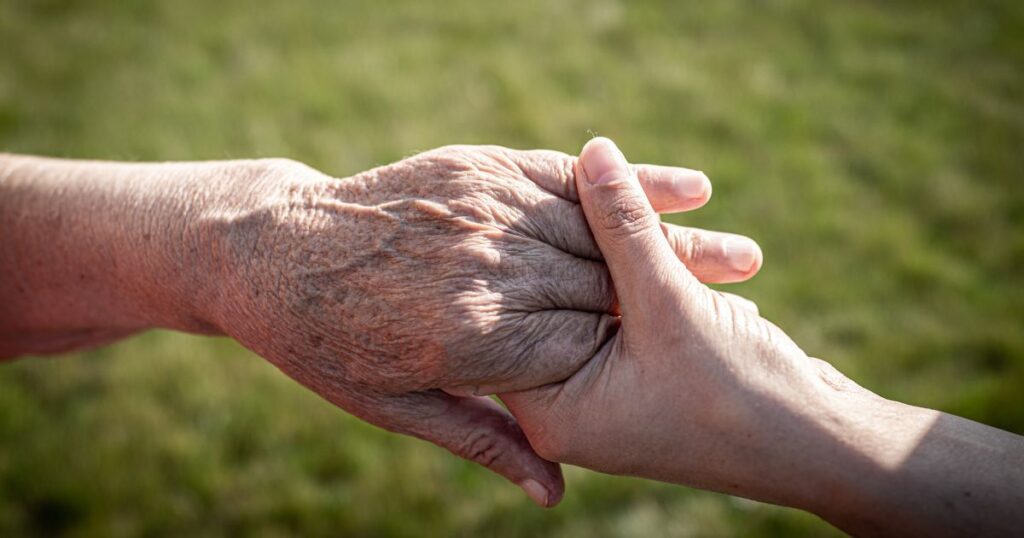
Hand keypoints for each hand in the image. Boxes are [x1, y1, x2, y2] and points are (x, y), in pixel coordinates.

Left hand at [194, 146, 762, 505]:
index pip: (591, 343)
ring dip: (678, 237)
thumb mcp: (398, 408)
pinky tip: (689, 185)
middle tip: (752, 287)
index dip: (653, 345)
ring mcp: (484, 213)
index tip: (707, 348)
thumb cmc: (329, 345)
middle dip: (688, 283)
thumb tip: (550, 499)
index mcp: (479, 342)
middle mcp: (490, 273)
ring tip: (744, 253)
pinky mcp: (479, 168)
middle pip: (609, 284)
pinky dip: (631, 181)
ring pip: (602, 229)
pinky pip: (567, 174)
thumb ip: (485, 442)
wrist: (270, 253)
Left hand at [501, 138, 1023, 534]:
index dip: (528, 245)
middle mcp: (571, 407)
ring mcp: (610, 394)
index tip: (534, 185)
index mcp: (552, 411)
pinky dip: (659, 277)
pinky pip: (635, 311)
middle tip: (590, 174)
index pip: (512, 315)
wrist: (824, 447)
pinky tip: (691, 248)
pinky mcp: (647, 377)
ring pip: (603, 298)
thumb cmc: (740, 393)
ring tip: (668, 201)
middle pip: (557, 300)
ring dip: (638, 251)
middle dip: (586, 238)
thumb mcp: (671, 301)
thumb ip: (625, 226)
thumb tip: (593, 151)